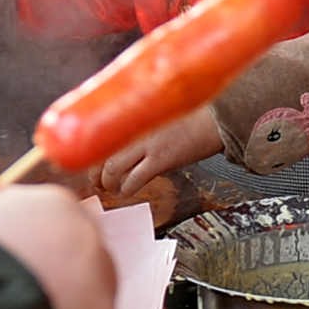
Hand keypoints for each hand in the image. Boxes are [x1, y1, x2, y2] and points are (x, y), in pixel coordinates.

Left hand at [92, 106, 223, 204]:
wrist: (217, 120)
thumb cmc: (193, 117)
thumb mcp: (159, 115)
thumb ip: (140, 126)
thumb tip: (123, 144)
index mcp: (135, 116)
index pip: (102, 136)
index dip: (91, 154)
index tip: (91, 164)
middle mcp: (137, 128)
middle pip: (102, 155)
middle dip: (96, 173)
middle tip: (97, 183)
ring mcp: (148, 144)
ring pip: (113, 168)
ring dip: (109, 183)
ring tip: (111, 189)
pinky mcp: (161, 159)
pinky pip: (135, 179)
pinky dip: (127, 189)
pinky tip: (127, 192)